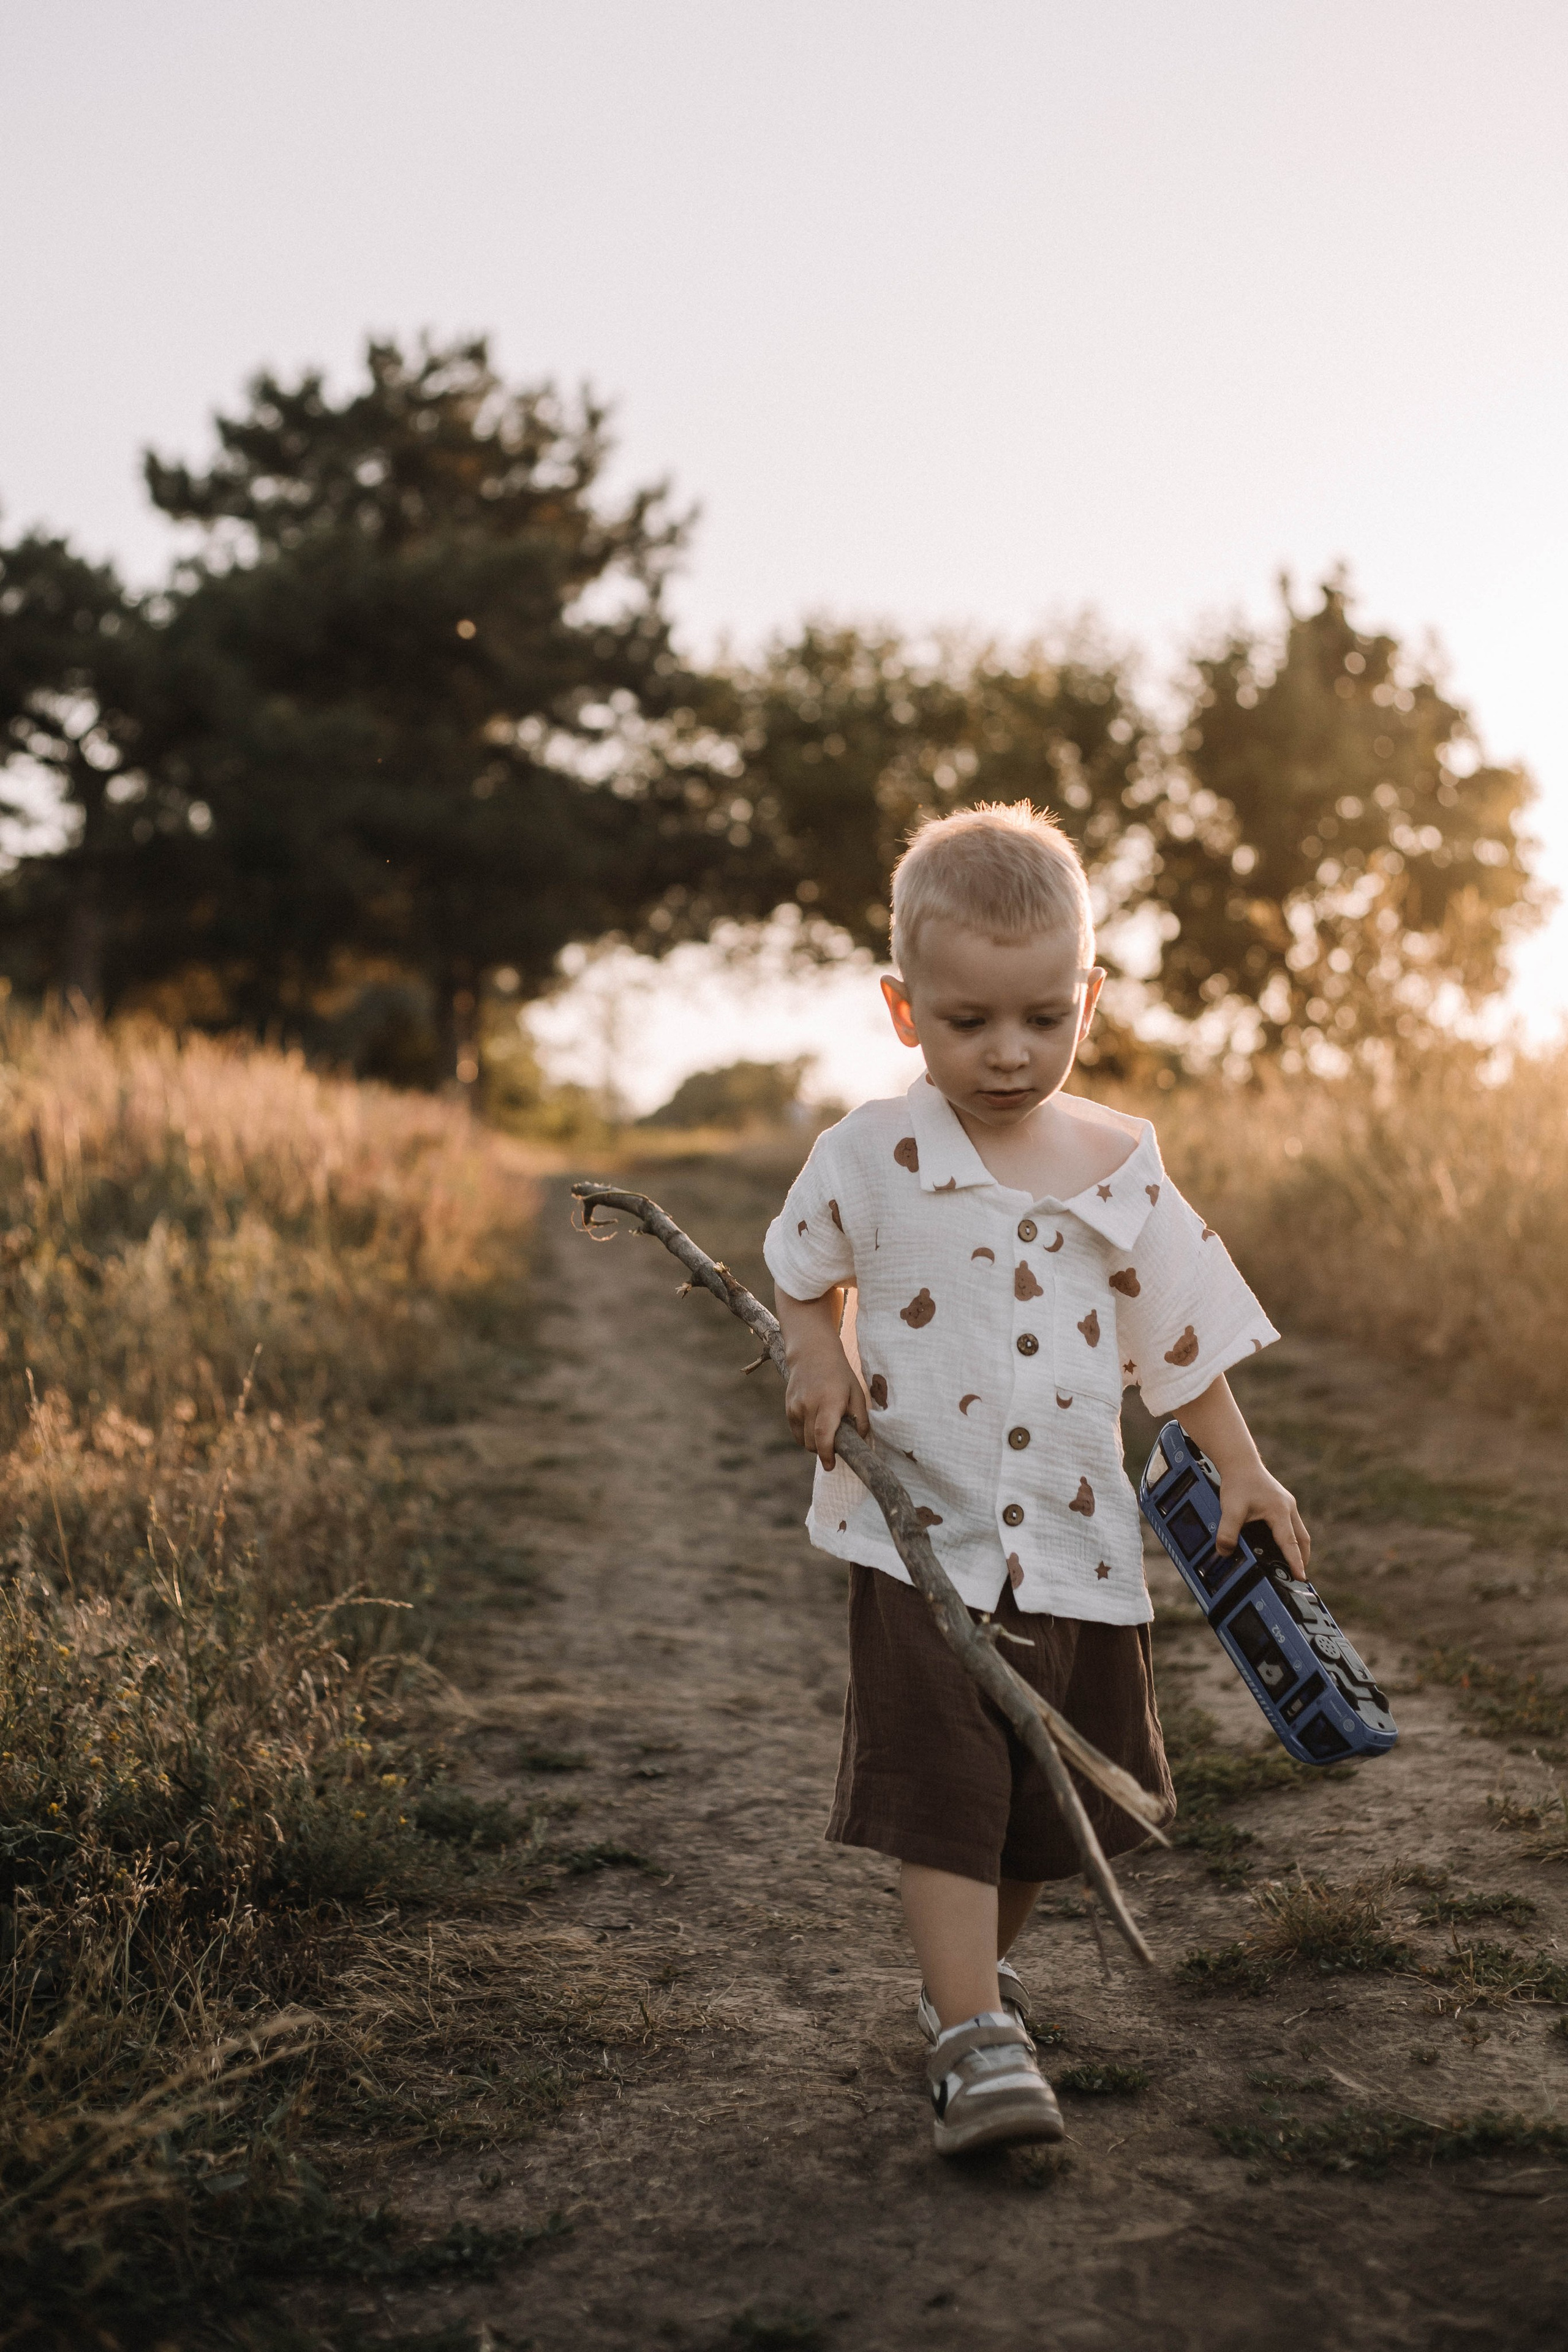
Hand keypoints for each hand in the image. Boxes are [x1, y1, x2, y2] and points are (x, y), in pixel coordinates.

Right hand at [783, 1344, 869, 1469]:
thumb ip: (860, 1418)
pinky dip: (807, 1436)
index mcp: (829, 1401)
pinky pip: (797, 1433)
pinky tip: (816, 1424)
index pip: (824, 1435)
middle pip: (813, 1443)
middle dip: (825, 1450)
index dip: (827, 1455)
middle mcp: (809, 1405)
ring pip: (804, 1441)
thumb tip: (860, 1441)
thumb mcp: (857, 1392)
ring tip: (827, 1429)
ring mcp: (796, 1407)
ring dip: (815, 1443)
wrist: (812, 1353)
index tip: (831, 1466)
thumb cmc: (839, 1374)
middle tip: (837, 1442)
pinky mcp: (789, 1408)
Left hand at [1173, 1374, 1310, 1580]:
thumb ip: (1227, 1533)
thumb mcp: (1230, 1509)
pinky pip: (1291, 1524)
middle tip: (1299, 1576)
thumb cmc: (1237, 1483)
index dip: (1295, 1562)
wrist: (1239, 1461)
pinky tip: (1281, 1543)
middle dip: (1302, 1558)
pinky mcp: (1282, 1501)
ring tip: (1293, 1563)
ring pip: (1299, 1531)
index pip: (1290, 1543)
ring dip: (1298, 1548)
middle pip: (1302, 1539)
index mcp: (1280, 1511)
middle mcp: (1289, 1508)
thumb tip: (1224, 1553)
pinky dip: (1291, 1537)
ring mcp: (1287, 1504)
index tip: (1302, 1578)